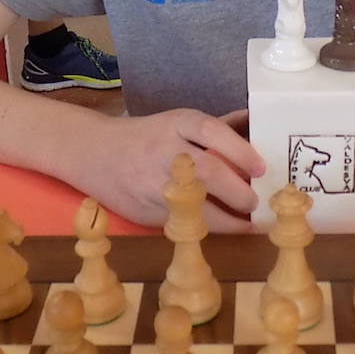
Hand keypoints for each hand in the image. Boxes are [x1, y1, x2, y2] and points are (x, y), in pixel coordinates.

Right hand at [81, 107, 263, 231]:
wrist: (93, 154)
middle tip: (256, 201)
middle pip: (206, 169)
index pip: (210, 130)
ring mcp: (153, 183)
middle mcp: (164, 150)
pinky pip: (183, 223)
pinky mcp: (147, 211)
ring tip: (250, 223)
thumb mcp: (177, 123)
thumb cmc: (147, 137)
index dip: (239, 149)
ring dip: (229, 218)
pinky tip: (230, 230)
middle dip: (237, 190)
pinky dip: (210, 228)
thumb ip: (217, 128)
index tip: (261, 167)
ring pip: (196, 203)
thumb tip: (257, 122)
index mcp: (175, 123)